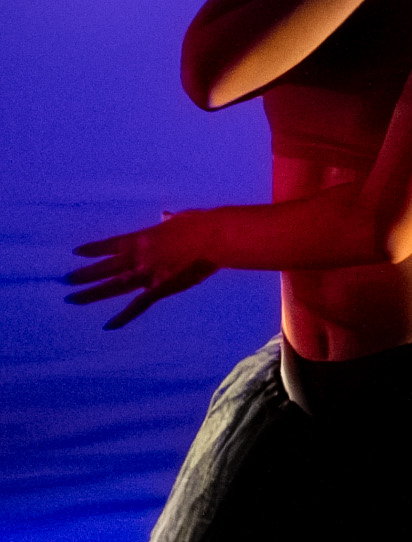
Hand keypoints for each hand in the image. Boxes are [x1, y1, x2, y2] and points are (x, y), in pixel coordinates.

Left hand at [68, 210, 223, 326]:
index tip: (77, 252)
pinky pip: (138, 305)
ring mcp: (147, 274)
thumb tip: (166, 216)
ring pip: (113, 286)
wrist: (216, 238)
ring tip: (72, 299)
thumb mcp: (182, 218)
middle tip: (65, 281)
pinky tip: (108, 325)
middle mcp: (138, 257)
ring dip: (91, 293)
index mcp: (142, 238)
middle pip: (105, 267)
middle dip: (84, 274)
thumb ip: (170, 220)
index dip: (93, 249)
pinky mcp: (160, 288)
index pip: (110, 245)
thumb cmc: (202, 224)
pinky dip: (123, 316)